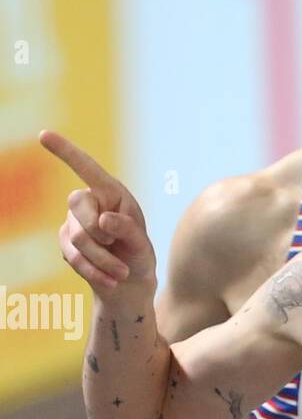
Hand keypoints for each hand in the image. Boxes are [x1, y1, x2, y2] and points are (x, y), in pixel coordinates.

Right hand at [40, 130, 155, 295]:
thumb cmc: (138, 255)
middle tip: (119, 249)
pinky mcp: (65, 242)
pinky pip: (73, 257)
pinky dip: (95, 271)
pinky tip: (110, 279)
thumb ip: (128, 229)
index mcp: (110, 192)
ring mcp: (73, 221)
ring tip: (122, 272)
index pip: (86, 168)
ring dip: (103, 260)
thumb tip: (104, 220)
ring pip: (77, 237)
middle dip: (100, 233)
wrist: (129, 283)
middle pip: (77, 205)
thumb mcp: (142, 244)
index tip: (43, 135)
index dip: (65, 151)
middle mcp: (88, 202)